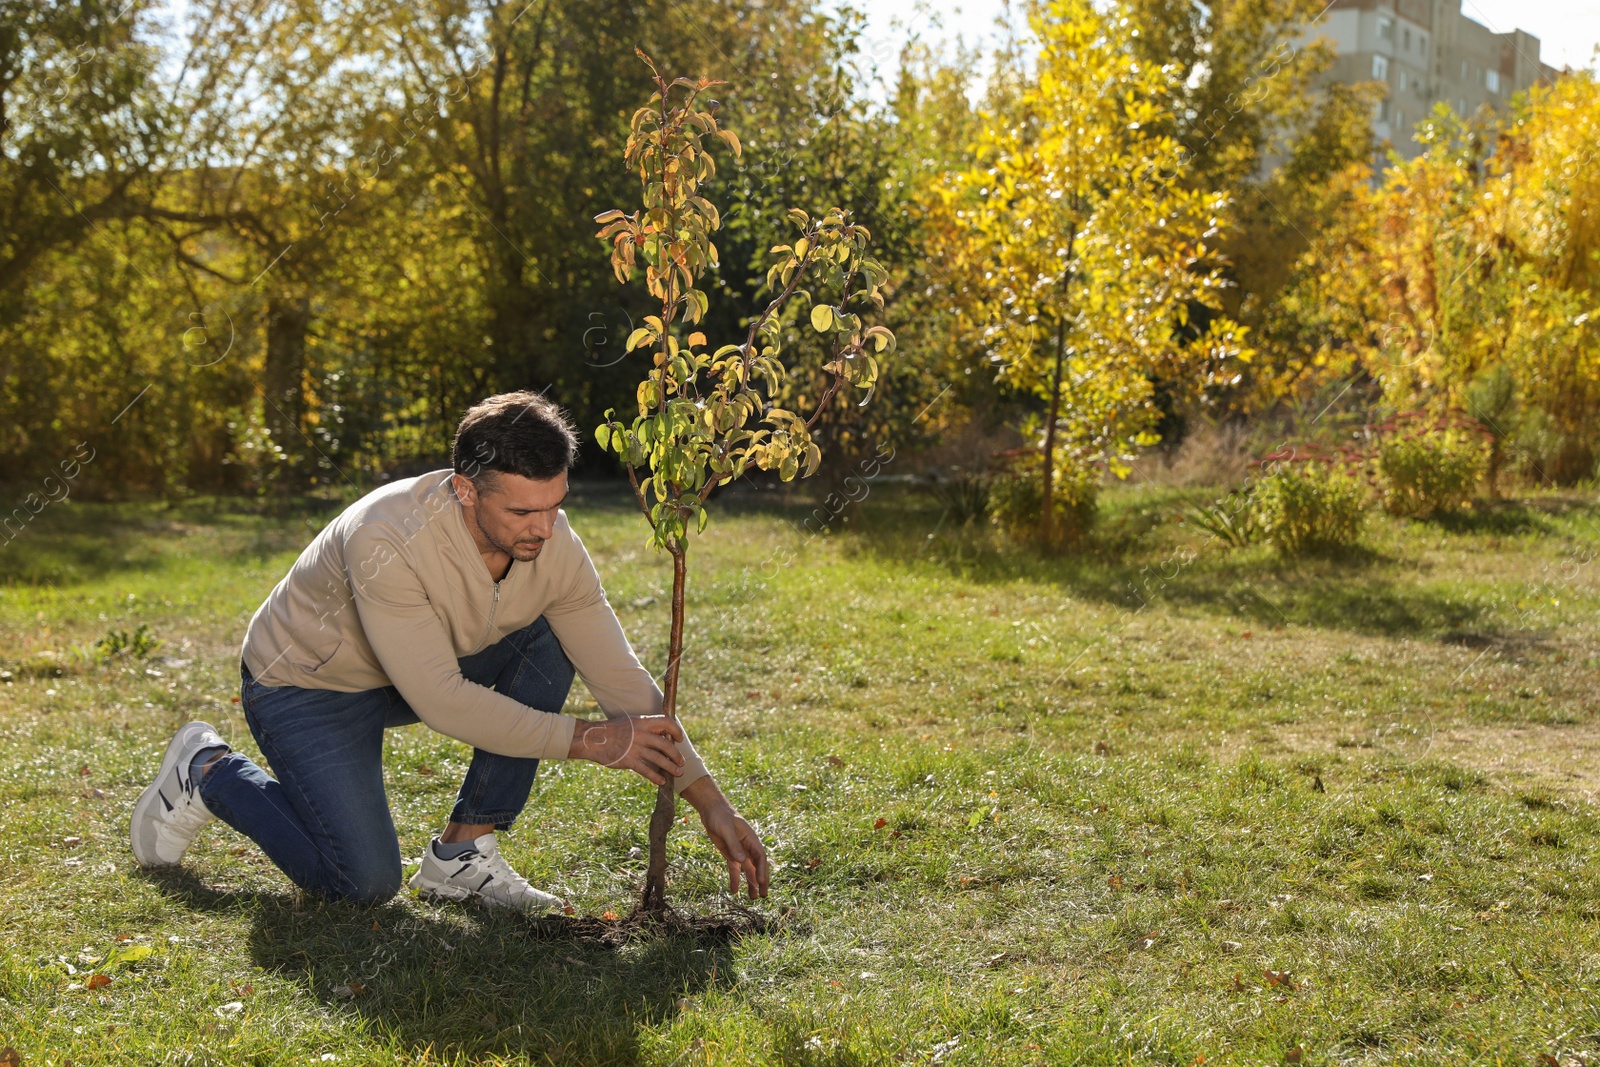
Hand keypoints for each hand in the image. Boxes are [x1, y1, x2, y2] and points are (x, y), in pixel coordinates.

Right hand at [568, 715, 684, 786]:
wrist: (593, 739)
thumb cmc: (612, 731)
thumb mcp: (630, 722)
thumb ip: (645, 727)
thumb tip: (661, 734)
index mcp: (642, 722)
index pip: (666, 722)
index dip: (676, 731)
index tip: (679, 739)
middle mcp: (641, 734)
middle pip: (666, 744)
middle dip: (676, 755)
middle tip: (682, 762)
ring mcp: (635, 748)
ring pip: (659, 759)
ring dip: (671, 767)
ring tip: (678, 772)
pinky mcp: (629, 760)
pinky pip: (646, 770)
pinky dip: (656, 777)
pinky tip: (661, 781)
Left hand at [684, 778, 769, 898]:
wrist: (711, 810)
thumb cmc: (720, 816)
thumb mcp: (726, 829)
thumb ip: (734, 844)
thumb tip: (743, 860)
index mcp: (751, 838)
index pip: (760, 857)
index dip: (762, 870)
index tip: (761, 883)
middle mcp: (747, 846)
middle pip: (757, 865)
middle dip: (761, 880)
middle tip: (763, 895)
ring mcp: (739, 851)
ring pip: (748, 870)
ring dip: (751, 883)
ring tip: (753, 898)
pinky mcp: (730, 854)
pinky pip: (735, 869)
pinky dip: (735, 879)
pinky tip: (734, 890)